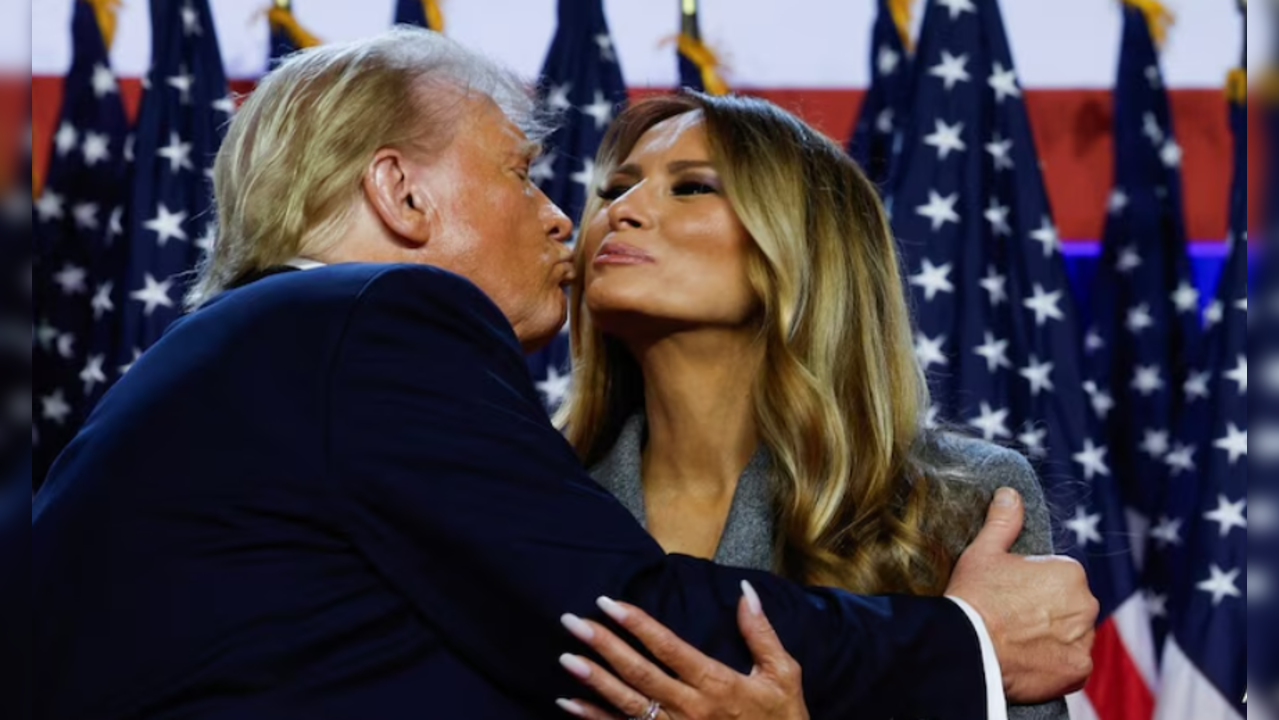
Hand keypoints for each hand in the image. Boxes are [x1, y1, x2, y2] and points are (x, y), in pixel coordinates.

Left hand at [555, 582, 809, 719]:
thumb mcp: (783, 675)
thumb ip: (761, 632)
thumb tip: (745, 590)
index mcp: (716, 684)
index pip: (668, 648)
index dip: (637, 624)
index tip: (609, 603)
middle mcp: (690, 708)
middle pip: (639, 673)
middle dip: (603, 646)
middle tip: (572, 622)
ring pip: (627, 704)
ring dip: (594, 681)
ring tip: (566, 658)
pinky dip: (594, 718)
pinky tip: (570, 702)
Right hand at [946, 487, 1099, 703]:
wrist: (970, 648)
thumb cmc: (976, 596)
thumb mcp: (984, 552)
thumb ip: (1003, 522)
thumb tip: (1010, 493)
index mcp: (1070, 572)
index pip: (1059, 578)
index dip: (1033, 587)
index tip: (1011, 596)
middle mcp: (1086, 604)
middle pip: (1070, 607)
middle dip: (1049, 612)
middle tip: (1013, 620)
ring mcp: (1084, 640)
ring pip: (1073, 636)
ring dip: (1054, 639)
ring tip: (1020, 643)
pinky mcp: (1078, 669)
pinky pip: (1072, 665)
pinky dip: (1056, 665)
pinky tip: (1029, 660)